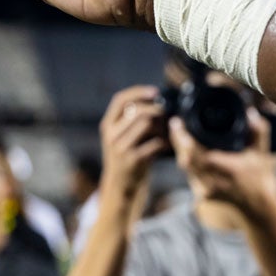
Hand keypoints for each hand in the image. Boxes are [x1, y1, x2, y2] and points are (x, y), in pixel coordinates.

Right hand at [99, 85, 168, 203]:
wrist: (120, 184)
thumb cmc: (125, 154)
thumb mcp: (119, 135)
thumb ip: (129, 118)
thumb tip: (155, 98)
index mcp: (107, 125)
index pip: (120, 100)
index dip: (138, 91)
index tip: (156, 92)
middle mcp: (111, 135)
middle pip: (138, 110)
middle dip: (157, 110)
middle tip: (166, 115)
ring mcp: (121, 148)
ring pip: (147, 124)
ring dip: (162, 126)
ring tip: (166, 132)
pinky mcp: (133, 160)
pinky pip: (155, 143)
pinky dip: (165, 142)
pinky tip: (167, 145)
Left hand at [169, 106, 275, 215]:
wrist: (258, 206)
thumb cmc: (260, 177)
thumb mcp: (262, 152)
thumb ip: (259, 131)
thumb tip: (250, 112)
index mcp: (229, 170)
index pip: (199, 154)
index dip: (184, 139)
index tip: (178, 123)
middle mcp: (215, 182)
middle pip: (187, 160)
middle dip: (178, 140)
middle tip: (176, 123)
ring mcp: (207, 190)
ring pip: (186, 167)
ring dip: (180, 149)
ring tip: (179, 132)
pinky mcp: (202, 194)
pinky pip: (189, 173)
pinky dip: (186, 159)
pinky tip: (186, 148)